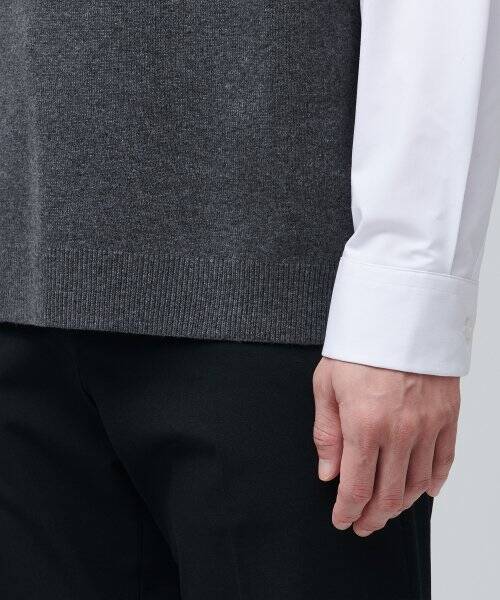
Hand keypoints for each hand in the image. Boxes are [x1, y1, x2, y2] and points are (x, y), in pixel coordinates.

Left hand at [312, 358, 459, 535]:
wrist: (399, 315)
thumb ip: (327, 433)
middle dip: (373, 517)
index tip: (341, 520)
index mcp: (364, 425)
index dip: (348, 511)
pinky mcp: (447, 416)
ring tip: (386, 510)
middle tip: (362, 524)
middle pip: (389, 494)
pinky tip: (424, 491)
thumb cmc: (360, 347)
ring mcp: (427, 426)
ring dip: (401, 505)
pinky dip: (434, 482)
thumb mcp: (326, 385)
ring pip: (417, 484)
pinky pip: (444, 461)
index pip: (356, 487)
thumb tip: (327, 473)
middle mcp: (399, 432)